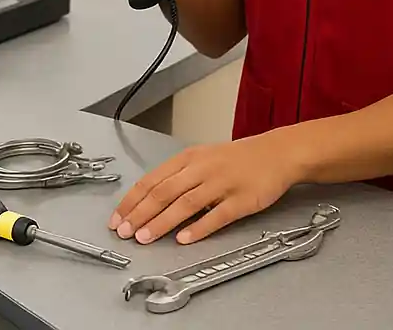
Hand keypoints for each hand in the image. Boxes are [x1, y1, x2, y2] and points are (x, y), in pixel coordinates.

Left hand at [108, 131, 302, 245]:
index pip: (151, 180)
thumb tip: (151, 201)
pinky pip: (216, 215)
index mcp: (188, 159)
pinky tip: (184, 239)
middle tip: (124, 231)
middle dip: (140, 213)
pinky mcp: (240, 199)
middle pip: (163, 191)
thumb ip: (178, 177)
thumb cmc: (236, 158)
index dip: (132, 200)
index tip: (117, 217)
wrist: (275, 154)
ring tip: (145, 237)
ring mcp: (220, 183)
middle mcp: (200, 169)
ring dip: (162, 222)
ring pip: (184, 203)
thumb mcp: (202, 159)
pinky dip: (198, 227)